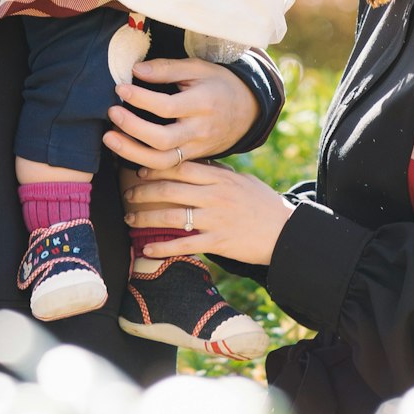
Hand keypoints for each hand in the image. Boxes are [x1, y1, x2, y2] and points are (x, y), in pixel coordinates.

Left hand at [104, 57, 258, 167]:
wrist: (248, 110)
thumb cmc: (218, 83)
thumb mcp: (198, 68)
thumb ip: (167, 69)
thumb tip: (135, 70)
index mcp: (203, 104)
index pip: (167, 107)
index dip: (141, 98)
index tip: (120, 89)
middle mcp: (200, 130)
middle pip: (162, 139)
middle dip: (133, 129)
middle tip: (112, 114)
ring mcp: (198, 148)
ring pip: (163, 161)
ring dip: (132, 153)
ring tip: (109, 139)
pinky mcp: (194, 158)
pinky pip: (168, 168)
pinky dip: (146, 165)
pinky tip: (126, 157)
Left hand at [122, 159, 293, 265]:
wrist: (286, 232)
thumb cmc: (263, 204)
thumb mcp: (242, 180)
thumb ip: (218, 172)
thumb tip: (195, 164)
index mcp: (220, 177)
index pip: (181, 166)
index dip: (156, 167)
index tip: (138, 170)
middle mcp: (215, 195)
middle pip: (170, 189)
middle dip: (143, 191)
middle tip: (127, 195)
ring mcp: (215, 219)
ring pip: (171, 215)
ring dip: (146, 217)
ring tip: (129, 219)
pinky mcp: (218, 242)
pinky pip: (184, 244)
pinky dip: (163, 246)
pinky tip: (146, 248)